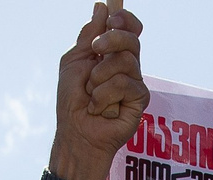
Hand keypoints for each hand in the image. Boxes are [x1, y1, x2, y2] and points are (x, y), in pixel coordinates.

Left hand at [50, 5, 146, 179]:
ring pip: (126, 61)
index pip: (130, 29)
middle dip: (111, 40)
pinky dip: (104, 95)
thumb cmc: (72, 101)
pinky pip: (124, 84)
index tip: (111, 20)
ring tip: (91, 93)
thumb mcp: (74, 62)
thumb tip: (101, 7)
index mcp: (113, 55)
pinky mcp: (140, 100)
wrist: (75, 133)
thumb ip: (88, 36)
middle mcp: (127, 67)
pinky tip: (98, 108)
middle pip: (131, 39)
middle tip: (95, 51)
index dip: (125, 20)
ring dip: (100, 76)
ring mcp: (135, 83)